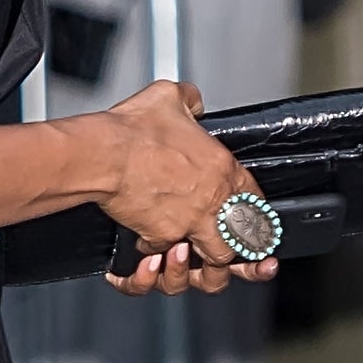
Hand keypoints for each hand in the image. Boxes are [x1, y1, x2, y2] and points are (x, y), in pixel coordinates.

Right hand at [97, 79, 272, 294]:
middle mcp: (211, 201)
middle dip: (236, 247)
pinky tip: (150, 256)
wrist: (105, 154)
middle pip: (240, 239)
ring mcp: (188, 223)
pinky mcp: (160, 237)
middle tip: (231, 251)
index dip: (257, 213)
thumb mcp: (169, 97)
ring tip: (190, 256)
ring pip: (214, 263)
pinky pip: (163, 260)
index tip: (254, 221)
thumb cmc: (133, 130)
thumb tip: (193, 102)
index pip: (256, 199)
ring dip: (203, 265)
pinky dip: (155, 263)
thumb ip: (189, 100)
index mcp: (222, 169)